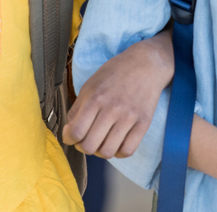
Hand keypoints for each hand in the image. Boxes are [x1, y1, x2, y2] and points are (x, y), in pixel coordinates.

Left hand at [63, 32, 173, 157]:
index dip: (69, 139)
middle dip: (83, 146)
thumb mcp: (90, 85)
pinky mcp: (144, 123)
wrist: (147, 63)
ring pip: (108, 152)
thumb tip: (69, 132)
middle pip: (89, 146)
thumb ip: (77, 109)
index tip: (72, 135)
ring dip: (100, 151)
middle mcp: (112, 109)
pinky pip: (128, 150)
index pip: (76, 133)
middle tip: (86, 138)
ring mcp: (129, 117)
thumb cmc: (116, 73)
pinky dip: (119, 152)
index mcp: (95, 98)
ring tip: (102, 141)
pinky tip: (117, 142)